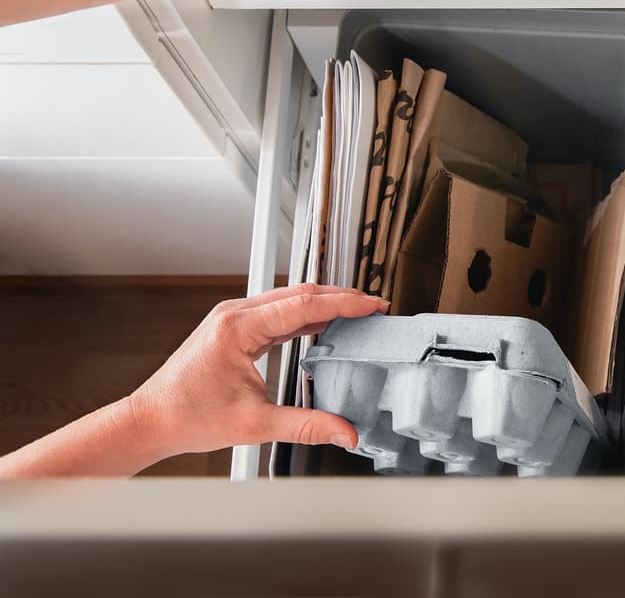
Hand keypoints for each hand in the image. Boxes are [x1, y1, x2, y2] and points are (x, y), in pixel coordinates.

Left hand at [126, 284, 387, 458]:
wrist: (150, 420)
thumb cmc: (187, 417)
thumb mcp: (254, 425)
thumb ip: (306, 426)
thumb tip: (343, 432)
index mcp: (238, 328)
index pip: (304, 304)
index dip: (344, 304)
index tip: (371, 305)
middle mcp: (234, 314)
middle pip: (300, 293)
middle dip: (340, 297)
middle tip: (373, 306)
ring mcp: (232, 318)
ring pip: (289, 298)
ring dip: (323, 303)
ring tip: (355, 311)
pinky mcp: (233, 328)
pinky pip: (277, 312)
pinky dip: (304, 314)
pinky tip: (322, 322)